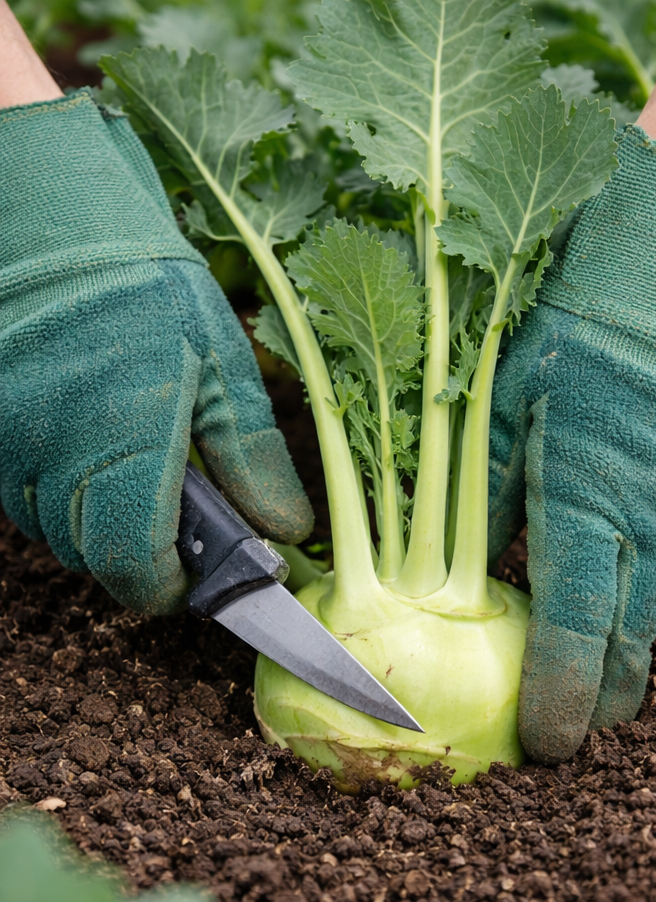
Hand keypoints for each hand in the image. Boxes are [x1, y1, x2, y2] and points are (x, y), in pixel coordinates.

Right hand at [0, 93, 312, 614]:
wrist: (49, 218)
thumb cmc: (146, 284)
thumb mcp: (224, 363)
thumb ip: (252, 458)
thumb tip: (287, 533)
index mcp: (123, 446)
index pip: (134, 566)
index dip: (169, 588)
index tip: (200, 581)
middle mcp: (50, 457)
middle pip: (92, 557)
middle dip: (141, 554)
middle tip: (184, 516)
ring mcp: (6, 445)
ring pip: (52, 528)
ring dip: (98, 520)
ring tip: (139, 463)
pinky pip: (18, 490)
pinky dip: (58, 487)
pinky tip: (92, 441)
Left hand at [486, 126, 655, 763]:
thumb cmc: (577, 310)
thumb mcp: (497, 394)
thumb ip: (473, 492)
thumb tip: (440, 570)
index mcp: (590, 495)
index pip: (579, 628)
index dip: (560, 698)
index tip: (544, 750)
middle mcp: (651, 514)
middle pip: (632, 642)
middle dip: (600, 702)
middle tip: (562, 743)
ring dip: (625, 660)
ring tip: (591, 700)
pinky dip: (642, 606)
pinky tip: (617, 615)